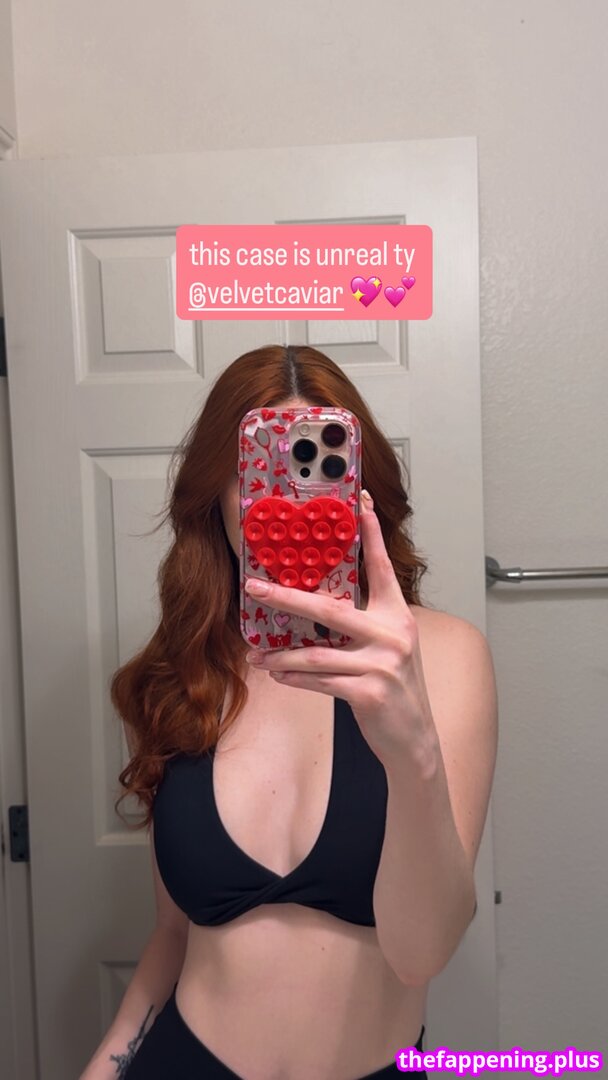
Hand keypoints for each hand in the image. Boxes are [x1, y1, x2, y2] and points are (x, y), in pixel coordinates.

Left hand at [244, 490, 435, 765]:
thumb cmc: (395, 688)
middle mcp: (393, 633)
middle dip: (287, 598)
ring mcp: (383, 663)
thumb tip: (317, 604)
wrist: (414, 737)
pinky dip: (296, 679)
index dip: (371, 533)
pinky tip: (278, 675)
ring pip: (318, 654)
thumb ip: (363, 624)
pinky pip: (321, 681)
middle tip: (255, 587)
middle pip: (330, 608)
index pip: (382, 567)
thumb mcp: (388, 647)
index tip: (360, 501)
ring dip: (282, 656)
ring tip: (257, 654)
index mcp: (397, 615)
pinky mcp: (370, 692)